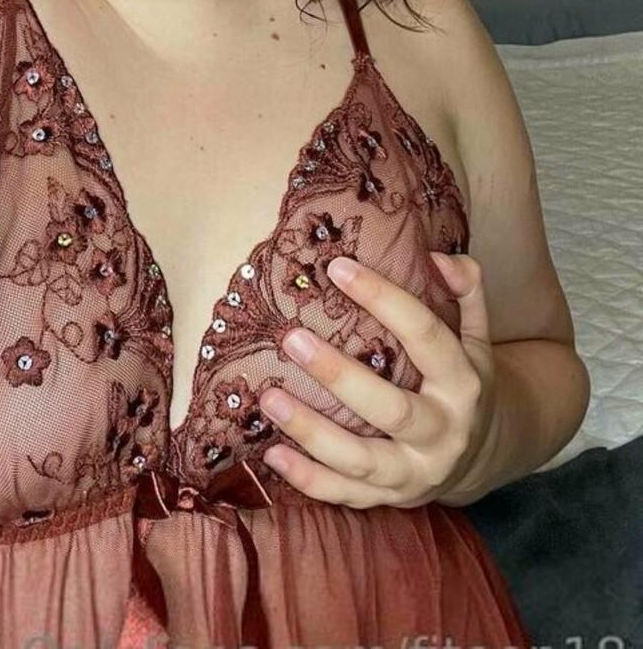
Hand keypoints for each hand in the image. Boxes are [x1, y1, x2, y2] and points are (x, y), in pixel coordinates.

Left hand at [256, 252, 497, 508]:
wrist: (485, 453)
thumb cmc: (464, 378)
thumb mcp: (477, 334)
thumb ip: (466, 290)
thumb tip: (438, 256)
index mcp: (463, 381)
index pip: (424, 335)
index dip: (383, 299)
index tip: (337, 267)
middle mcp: (443, 432)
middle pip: (390, 408)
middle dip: (338, 375)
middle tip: (291, 339)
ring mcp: (416, 472)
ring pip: (361, 460)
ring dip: (311, 431)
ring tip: (269, 396)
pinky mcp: (392, 498)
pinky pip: (346, 496)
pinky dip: (308, 480)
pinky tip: (271, 454)